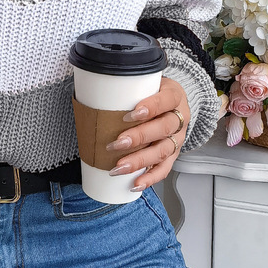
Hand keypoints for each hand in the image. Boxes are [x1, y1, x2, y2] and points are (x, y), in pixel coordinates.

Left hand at [105, 76, 189, 190]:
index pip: (167, 100)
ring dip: (140, 161)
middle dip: (139, 137)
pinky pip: (164, 169)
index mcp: (174, 96)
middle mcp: (179, 118)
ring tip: (119, 167)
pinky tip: (135, 183)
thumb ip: (124, 89)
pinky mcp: (173, 154)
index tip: (131, 114)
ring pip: (162, 151)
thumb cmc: (151, 93)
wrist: (170, 103)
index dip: (152, 107)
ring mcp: (177, 138)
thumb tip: (88, 96)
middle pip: (163, 128)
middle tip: (117, 143)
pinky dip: (150, 178)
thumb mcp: (143, 84)